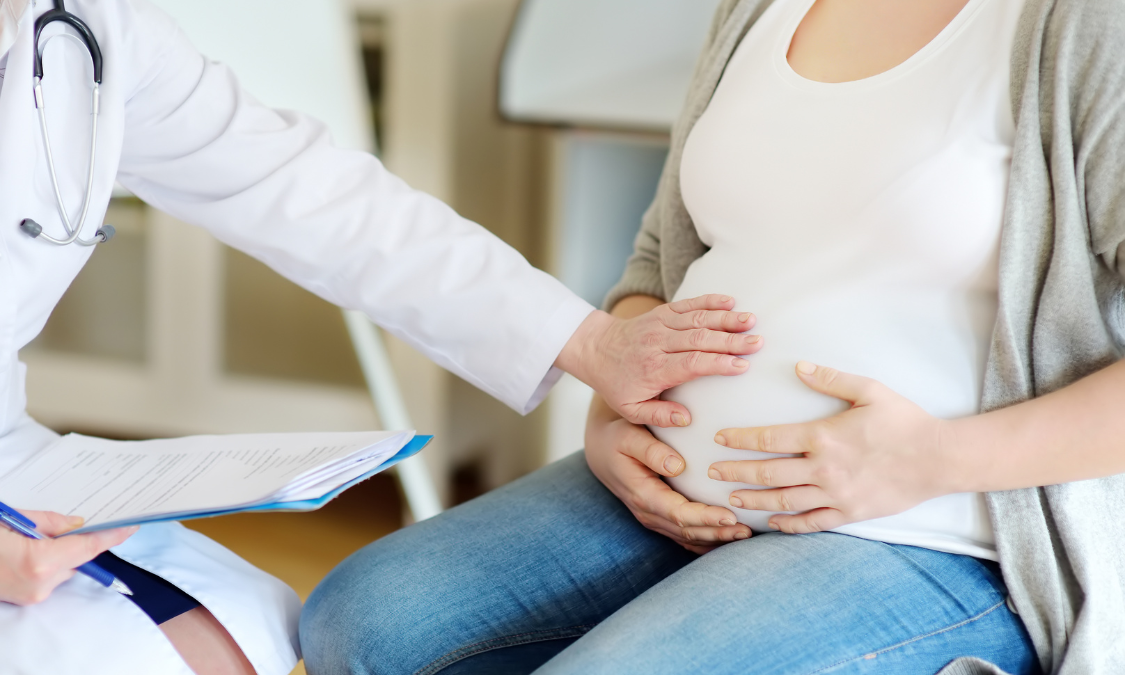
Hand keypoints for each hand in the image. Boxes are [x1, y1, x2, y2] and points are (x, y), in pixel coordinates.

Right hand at [0, 511, 138, 604]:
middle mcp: (40, 585)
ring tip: (28, 536)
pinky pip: (49, 577)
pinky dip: (47, 562)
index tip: (131, 527)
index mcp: (40, 562)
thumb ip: (51, 522)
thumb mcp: (14, 520)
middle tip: (59, 523)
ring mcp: (32, 596)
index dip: (112, 536)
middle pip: (78, 558)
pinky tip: (26, 549)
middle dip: (76, 540)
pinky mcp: (24, 600)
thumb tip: (78, 524)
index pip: (89, 547)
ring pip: (65, 568)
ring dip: (59, 552)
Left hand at [558, 295, 760, 426]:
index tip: (742, 366)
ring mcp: (660, 325)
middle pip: (700, 339)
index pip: (691, 364)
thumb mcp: (630, 409)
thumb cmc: (616, 383)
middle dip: (731, 340)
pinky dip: (709, 301)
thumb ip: (659, 415)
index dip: (718, 363)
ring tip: (752, 320)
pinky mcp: (662, 312)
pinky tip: (730, 302)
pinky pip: (688, 304)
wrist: (595, 349)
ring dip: (726, 318)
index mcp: (654, 369)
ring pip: (697, 319)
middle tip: (758, 343)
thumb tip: (687, 419)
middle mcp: (658, 344)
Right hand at [585, 397, 751, 553]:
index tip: (731, 515)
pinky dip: (706, 540)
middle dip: (717, 532)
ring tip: (744, 536)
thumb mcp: (628, 435)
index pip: (679, 513)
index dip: (705, 517)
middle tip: (747, 530)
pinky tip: (727, 538)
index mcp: (642, 493)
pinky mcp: (660, 518)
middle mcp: (648, 512)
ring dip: (715, 539)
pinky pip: (684, 536)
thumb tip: (677, 466)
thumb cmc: (618, 437)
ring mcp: (653, 518)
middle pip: (687, 531)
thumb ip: (651, 450)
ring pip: (687, 537)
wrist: (602, 448)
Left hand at [707, 362, 953, 533]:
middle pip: (768, 473)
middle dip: (736, 473)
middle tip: (711, 473)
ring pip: (784, 501)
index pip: (769, 439)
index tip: (719, 439)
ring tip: (731, 500)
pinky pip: (812, 522)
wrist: (939, 458)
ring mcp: (836, 494)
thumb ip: (831, 379)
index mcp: (823, 436)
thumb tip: (799, 367)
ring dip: (754, 500)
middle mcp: (824, 468)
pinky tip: (772, 522)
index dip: (740, 440)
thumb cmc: (904, 421)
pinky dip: (789, 524)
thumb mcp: (870, 390)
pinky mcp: (850, 512)